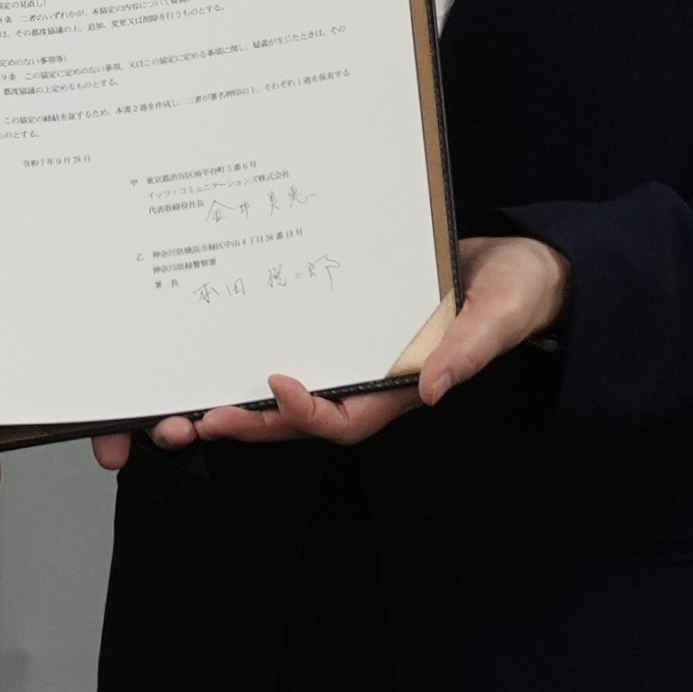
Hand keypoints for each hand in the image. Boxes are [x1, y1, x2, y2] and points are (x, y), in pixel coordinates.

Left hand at [83, 235, 570, 465]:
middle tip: (187, 422)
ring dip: (232, 399)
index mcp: (402, 387)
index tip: (276, 385)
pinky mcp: (338, 320)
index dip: (309, 413)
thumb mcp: (498, 317)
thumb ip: (470, 350)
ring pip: (282, 389)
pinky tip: (209, 336)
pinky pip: (289, 341)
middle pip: (297, 416)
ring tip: (175, 404)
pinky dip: (249, 347)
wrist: (517, 267)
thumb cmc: (514, 294)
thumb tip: (435, 390)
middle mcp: (368, 377)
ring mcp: (350, 353)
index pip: (347, 417)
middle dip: (244, 423)